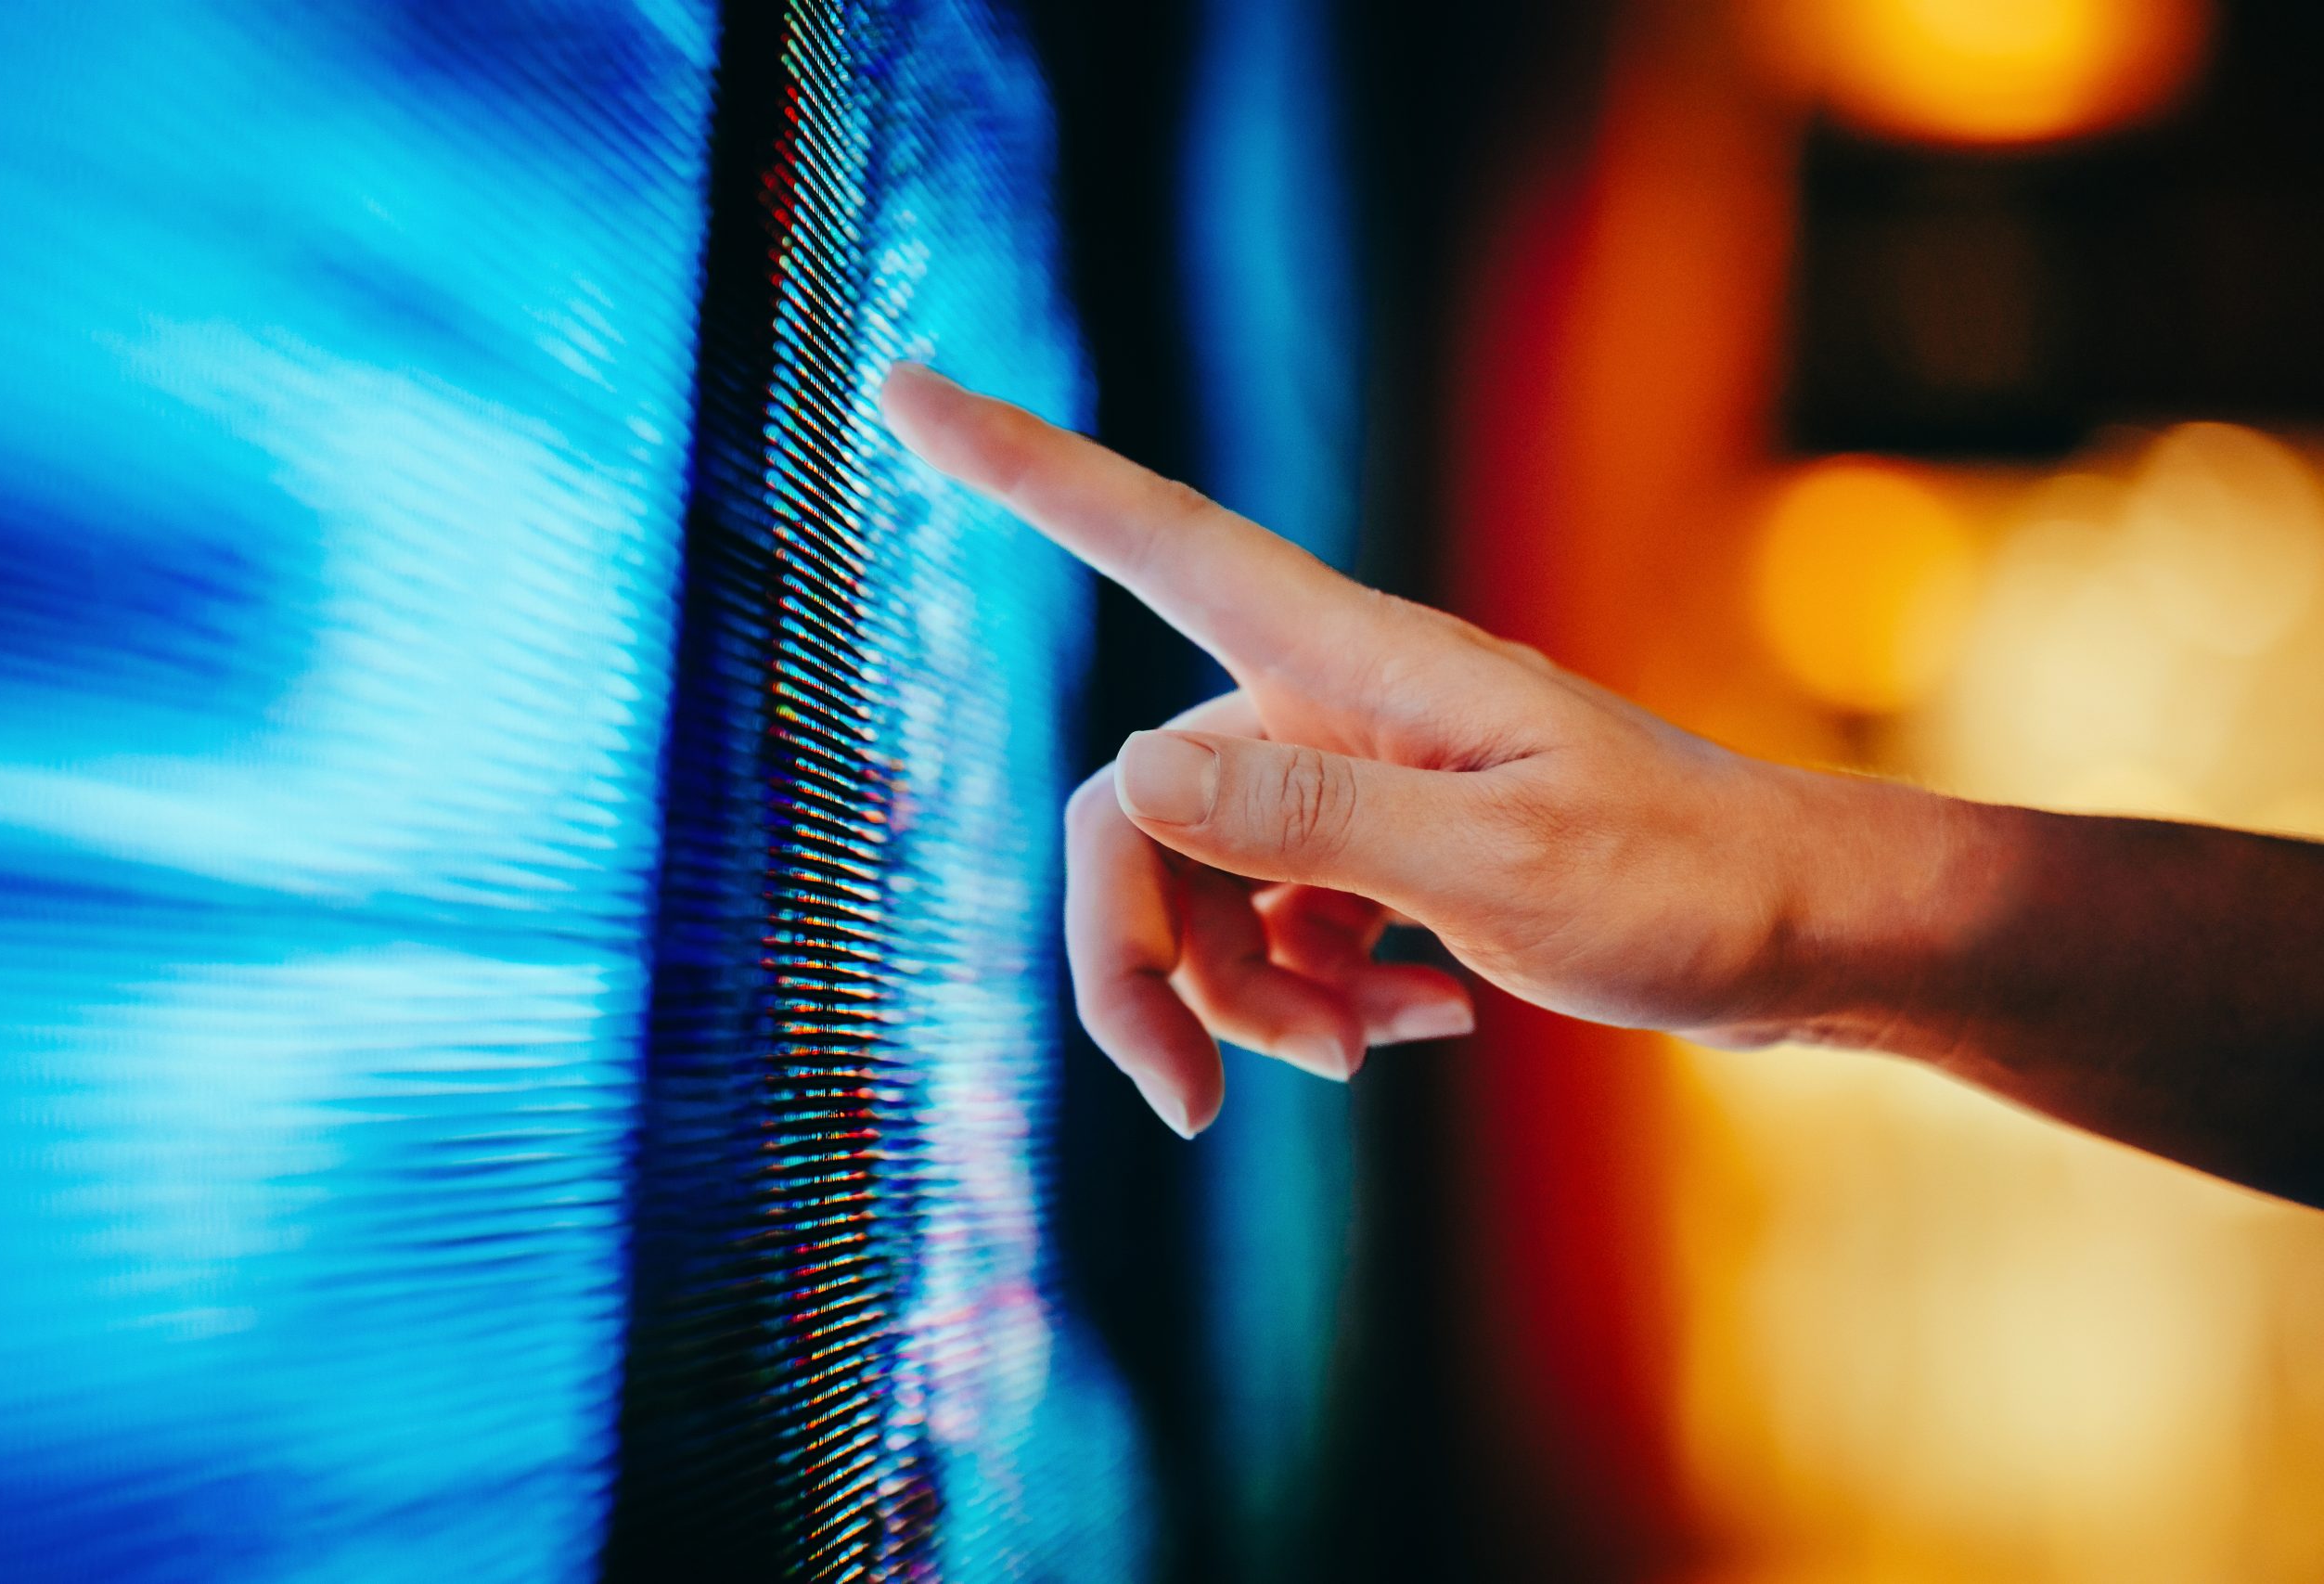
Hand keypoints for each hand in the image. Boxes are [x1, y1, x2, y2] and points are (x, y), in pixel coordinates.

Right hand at [881, 363, 1834, 1135]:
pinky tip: (1418, 1029)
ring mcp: (1352, 780)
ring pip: (1196, 888)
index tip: (901, 382)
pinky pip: (1271, 929)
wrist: (1801, 939)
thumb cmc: (1685, 885)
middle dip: (1139, 966)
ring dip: (1242, 1001)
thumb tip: (1119, 774)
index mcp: (1349, 663)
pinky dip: (1312, 1000)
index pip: (1151, 535)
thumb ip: (1310, 822)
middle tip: (1192, 1110)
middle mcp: (1328, 704)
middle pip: (1133, 812)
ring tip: (1365, 1052)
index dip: (1018, 465)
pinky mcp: (1380, 851)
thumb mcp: (1500, 869)